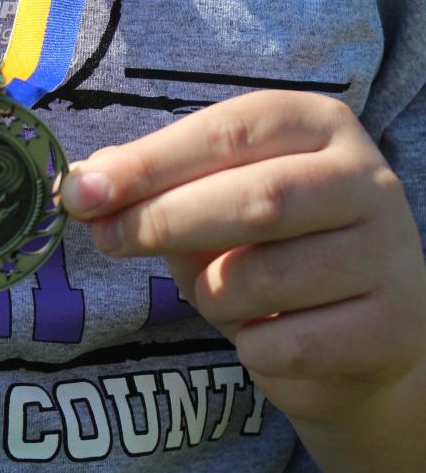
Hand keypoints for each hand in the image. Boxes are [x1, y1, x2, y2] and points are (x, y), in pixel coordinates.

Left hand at [62, 90, 425, 432]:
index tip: (82, 192)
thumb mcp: (207, 204)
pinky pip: (283, 344)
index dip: (148, 164)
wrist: (353, 339)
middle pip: (254, 198)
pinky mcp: (390, 328)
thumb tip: (83, 184)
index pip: (225, 133)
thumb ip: (152, 188)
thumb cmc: (264, 253)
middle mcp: (365, 178)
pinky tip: (266, 336)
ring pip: (259, 278)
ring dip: (211, 296)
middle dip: (162, 221)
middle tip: (105, 240)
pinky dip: (249, 347)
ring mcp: (389, 253)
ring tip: (223, 297)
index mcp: (316, 125)